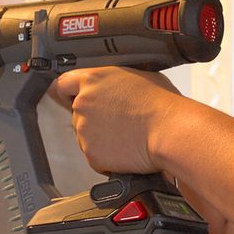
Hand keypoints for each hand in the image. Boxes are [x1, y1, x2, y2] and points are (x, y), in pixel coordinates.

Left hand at [48, 67, 178, 173]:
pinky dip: (108, 157)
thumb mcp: (138, 76)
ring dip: (100, 137)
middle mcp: (83, 104)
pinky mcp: (91, 154)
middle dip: (93, 118)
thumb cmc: (162, 104)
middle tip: (116, 121)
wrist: (170, 131)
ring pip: (86, 136)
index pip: (63, 84)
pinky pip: (95, 156)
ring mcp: (84, 131)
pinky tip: (126, 149)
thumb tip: (115, 87)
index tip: (71, 97)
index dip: (69, 92)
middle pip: (77, 113)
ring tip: (126, 135)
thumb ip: (115, 80)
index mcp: (92, 80)